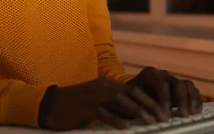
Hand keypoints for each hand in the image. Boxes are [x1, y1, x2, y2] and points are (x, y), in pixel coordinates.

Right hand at [39, 78, 167, 129]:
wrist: (51, 104)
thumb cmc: (75, 106)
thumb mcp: (98, 103)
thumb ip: (114, 107)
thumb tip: (133, 117)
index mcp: (108, 85)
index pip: (134, 89)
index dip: (150, 100)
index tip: (162, 111)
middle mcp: (104, 87)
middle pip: (133, 93)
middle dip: (149, 105)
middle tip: (162, 117)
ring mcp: (95, 96)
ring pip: (122, 100)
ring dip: (138, 112)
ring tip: (151, 122)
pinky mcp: (86, 107)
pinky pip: (105, 113)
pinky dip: (117, 120)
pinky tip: (126, 128)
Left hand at [128, 67, 201, 117]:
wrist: (133, 93)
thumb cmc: (131, 97)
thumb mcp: (132, 98)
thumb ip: (140, 104)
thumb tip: (148, 116)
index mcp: (150, 74)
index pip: (161, 85)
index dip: (165, 101)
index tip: (166, 116)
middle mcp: (163, 74)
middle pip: (177, 83)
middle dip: (181, 100)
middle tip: (183, 115)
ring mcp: (173, 79)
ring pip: (187, 85)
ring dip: (191, 99)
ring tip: (192, 113)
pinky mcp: (180, 87)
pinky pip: (192, 90)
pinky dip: (196, 100)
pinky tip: (196, 111)